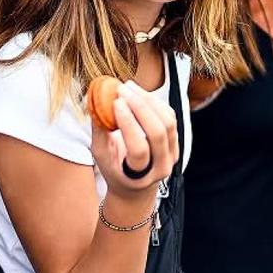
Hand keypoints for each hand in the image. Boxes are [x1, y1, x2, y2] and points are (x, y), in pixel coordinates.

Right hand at [90, 80, 178, 200]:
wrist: (136, 185)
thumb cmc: (115, 170)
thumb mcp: (101, 155)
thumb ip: (99, 130)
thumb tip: (95, 100)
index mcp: (141, 175)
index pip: (139, 149)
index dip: (129, 124)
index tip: (116, 103)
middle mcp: (162, 166)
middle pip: (158, 132)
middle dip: (140, 107)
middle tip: (122, 90)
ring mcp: (173, 153)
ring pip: (168, 122)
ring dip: (149, 100)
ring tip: (129, 87)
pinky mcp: (176, 141)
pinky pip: (170, 117)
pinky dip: (155, 102)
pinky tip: (140, 93)